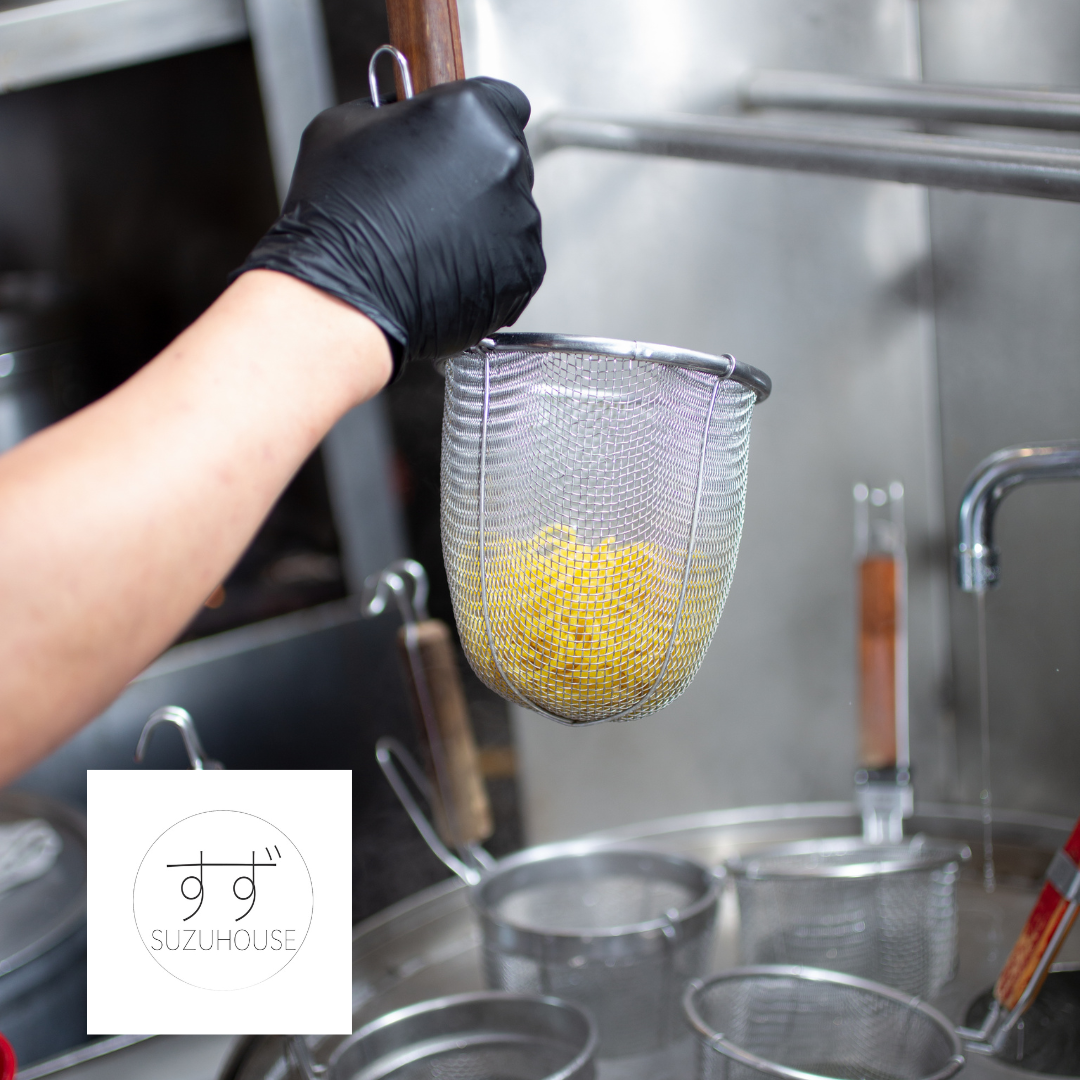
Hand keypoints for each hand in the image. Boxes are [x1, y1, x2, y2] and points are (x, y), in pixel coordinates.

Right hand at [235, 77, 545, 377]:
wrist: (343, 297)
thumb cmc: (336, 213)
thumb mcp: (348, 125)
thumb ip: (397, 111)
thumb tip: (407, 115)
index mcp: (473, 112)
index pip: (502, 103)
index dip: (477, 124)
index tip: (458, 144)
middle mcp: (507, 162)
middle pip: (507, 160)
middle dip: (477, 176)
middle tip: (433, 203)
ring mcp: (521, 221)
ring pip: (512, 214)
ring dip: (483, 225)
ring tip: (432, 245)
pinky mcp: (525, 272)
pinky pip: (513, 262)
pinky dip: (488, 269)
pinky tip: (445, 273)